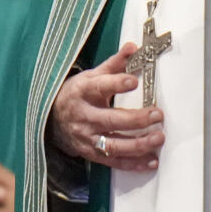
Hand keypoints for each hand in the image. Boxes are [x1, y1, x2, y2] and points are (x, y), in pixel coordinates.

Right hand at [50, 41, 163, 171]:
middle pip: (110, 120)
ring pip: (114, 145)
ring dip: (138, 144)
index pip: (98, 87)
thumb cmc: (77, 95)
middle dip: (136, 119)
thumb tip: (133, 47)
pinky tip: (151, 161)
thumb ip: (114, 64)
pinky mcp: (92, 154)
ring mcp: (87, 138)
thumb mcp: (91, 76)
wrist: (52, 120)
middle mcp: (83, 117)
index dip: (116, 84)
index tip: (134, 81)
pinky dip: (133, 164)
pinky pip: (114, 162)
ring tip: (158, 138)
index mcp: (81, 93)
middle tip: (157, 115)